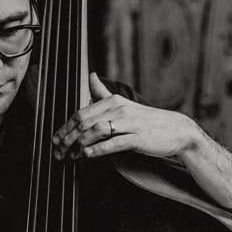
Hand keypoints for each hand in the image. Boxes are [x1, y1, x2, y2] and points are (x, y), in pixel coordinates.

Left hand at [51, 73, 206, 161]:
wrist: (176, 130)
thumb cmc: (146, 120)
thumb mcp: (124, 104)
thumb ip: (103, 93)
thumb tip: (91, 75)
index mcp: (113, 101)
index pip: (81, 113)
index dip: (65, 128)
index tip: (55, 140)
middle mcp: (119, 109)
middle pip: (84, 122)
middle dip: (67, 138)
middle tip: (58, 152)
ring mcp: (128, 123)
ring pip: (96, 131)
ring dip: (79, 145)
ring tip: (70, 156)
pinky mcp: (137, 138)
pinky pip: (113, 143)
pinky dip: (97, 149)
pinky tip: (87, 155)